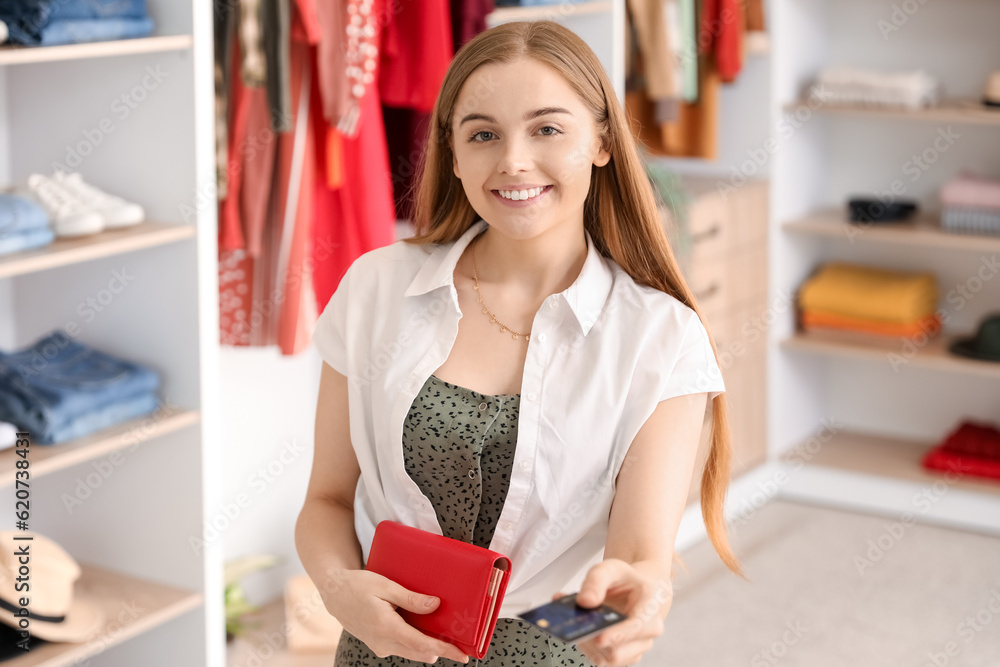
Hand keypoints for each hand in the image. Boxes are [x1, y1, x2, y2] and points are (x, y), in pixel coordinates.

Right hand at [320, 568, 469, 663]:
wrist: (334, 594)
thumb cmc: (358, 585)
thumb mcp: (385, 586)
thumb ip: (411, 598)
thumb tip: (435, 605)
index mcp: (385, 626)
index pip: (421, 644)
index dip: (444, 650)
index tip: (461, 655)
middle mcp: (383, 642)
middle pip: (420, 653)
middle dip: (441, 650)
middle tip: (461, 645)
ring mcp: (379, 646)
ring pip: (411, 652)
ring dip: (428, 647)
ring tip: (446, 638)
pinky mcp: (378, 645)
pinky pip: (402, 647)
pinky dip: (416, 643)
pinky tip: (424, 631)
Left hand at [551, 559, 672, 666]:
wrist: (636, 591)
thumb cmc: (627, 581)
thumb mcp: (611, 568)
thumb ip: (596, 580)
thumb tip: (584, 601)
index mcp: (650, 606)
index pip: (637, 626)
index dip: (618, 634)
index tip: (599, 637)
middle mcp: (649, 631)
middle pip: (619, 649)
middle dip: (592, 640)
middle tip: (573, 626)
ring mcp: (637, 647)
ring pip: (609, 658)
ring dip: (587, 644)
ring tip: (575, 626)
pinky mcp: (624, 656)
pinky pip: (602, 660)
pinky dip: (587, 647)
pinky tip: (581, 632)